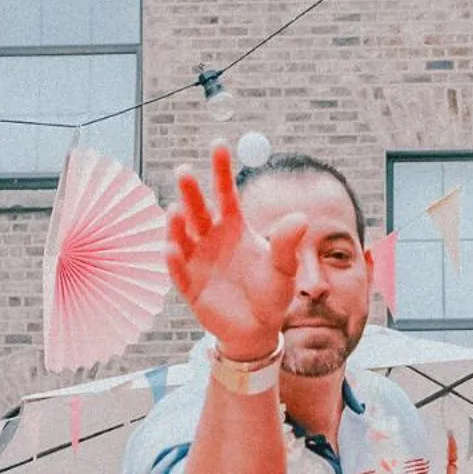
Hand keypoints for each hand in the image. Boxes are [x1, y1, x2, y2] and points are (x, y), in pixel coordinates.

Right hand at [166, 142, 308, 363]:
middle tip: (184, 172)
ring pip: (182, 237)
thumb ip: (287, 243)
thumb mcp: (284, 268)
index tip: (219, 144)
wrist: (258, 329)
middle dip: (191, 192)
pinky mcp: (190, 286)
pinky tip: (171, 250)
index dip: (221, 169)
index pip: (225, 192)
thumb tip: (301, 217)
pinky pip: (179, 272)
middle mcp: (211, 238)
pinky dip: (174, 261)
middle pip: (198, 210)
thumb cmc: (272, 294)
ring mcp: (198, 261)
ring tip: (175, 210)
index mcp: (234, 227)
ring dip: (176, 225)